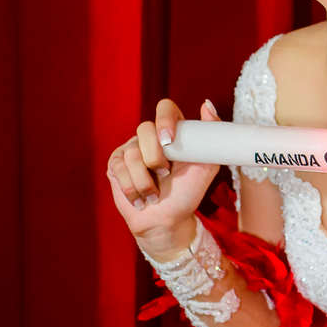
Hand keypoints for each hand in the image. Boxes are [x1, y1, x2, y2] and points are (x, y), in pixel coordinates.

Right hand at [106, 98, 220, 258]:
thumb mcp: (206, 166)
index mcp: (173, 132)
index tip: (169, 141)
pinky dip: (132, 188)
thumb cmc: (188, 193)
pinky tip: (141, 198)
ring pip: (132, 154)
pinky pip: (119, 168)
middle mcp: (150, 137)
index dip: (165, 120)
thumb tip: (207, 105)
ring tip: (155, 194)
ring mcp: (131, 149)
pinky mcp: (116, 165)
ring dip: (146, 181)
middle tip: (165, 174)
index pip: (166, 108)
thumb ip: (210, 137)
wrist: (166, 220)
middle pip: (144, 129)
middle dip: (155, 157)